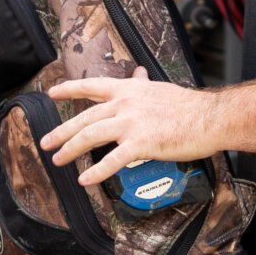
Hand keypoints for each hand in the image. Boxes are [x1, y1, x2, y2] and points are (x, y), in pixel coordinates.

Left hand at [41, 68, 226, 186]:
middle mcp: (125, 104)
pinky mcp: (141, 144)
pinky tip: (85, 180)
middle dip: (61, 132)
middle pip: (84, 118)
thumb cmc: (188, 106)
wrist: (209, 118)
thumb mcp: (160, 88)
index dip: (69, 90)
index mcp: (129, 90)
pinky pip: (112, 160)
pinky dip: (96, 172)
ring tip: (58, 161)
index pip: (91, 86)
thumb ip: (143, 85)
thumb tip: (138, 74)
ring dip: (70, 150)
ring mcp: (131, 124)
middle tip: (46, 143)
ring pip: (90, 136)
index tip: (52, 94)